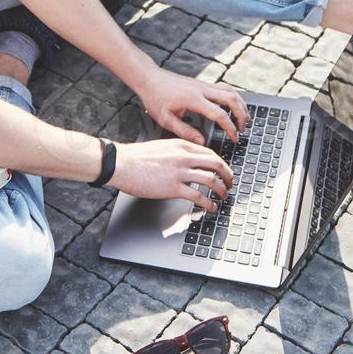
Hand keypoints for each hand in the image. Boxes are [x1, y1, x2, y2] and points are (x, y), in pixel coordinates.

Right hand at [109, 138, 233, 212]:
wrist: (121, 163)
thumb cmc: (136, 157)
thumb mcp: (162, 147)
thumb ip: (177, 152)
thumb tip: (188, 161)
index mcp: (181, 145)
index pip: (210, 152)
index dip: (221, 163)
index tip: (223, 170)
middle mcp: (184, 157)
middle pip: (216, 163)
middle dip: (228, 174)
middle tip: (230, 183)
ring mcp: (180, 172)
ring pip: (211, 179)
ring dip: (221, 190)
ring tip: (223, 196)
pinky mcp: (174, 188)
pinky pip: (198, 196)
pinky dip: (208, 203)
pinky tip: (210, 208)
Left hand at [132, 67, 249, 146]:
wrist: (149, 78)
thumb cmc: (155, 98)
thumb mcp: (166, 119)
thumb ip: (185, 132)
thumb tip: (202, 142)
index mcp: (193, 99)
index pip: (219, 114)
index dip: (230, 127)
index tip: (234, 138)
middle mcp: (202, 89)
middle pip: (232, 99)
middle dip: (242, 115)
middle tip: (243, 129)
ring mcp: (203, 84)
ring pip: (231, 91)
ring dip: (240, 104)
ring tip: (244, 119)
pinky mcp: (203, 83)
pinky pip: (224, 88)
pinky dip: (234, 97)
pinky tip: (234, 106)